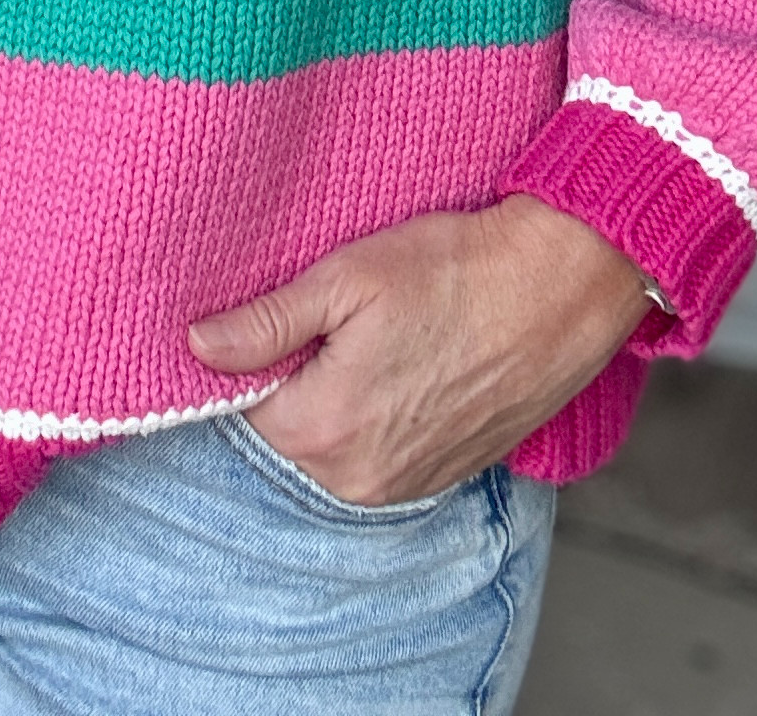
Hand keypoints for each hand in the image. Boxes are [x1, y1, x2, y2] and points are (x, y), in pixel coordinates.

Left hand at [186, 196, 652, 505]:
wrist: (559, 290)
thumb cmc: (454, 271)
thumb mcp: (347, 278)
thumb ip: (266, 322)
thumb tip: (196, 345)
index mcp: (323, 429)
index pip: (244, 404)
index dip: (255, 352)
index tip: (282, 311)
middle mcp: (359, 479)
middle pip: (290, 429)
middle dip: (298, 376)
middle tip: (339, 315)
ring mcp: (406, 485)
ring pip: (337, 443)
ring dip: (342, 397)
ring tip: (380, 335)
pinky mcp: (445, 476)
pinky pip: (384, 454)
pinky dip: (383, 414)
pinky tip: (409, 363)